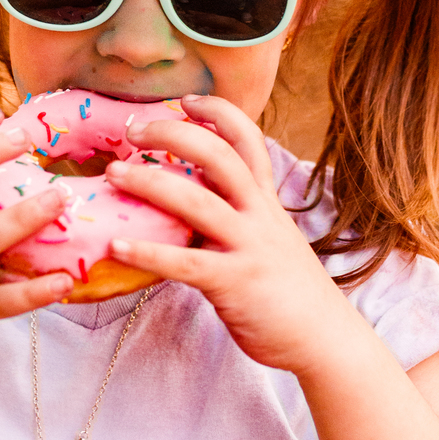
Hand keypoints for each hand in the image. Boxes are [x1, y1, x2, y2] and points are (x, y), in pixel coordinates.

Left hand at [105, 94, 355, 375]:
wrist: (325, 338)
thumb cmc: (288, 290)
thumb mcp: (270, 238)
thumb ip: (237, 214)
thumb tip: (189, 199)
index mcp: (266, 201)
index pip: (247, 140)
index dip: (218, 113)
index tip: (185, 100)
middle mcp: (260, 215)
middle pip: (218, 156)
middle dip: (174, 134)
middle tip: (133, 129)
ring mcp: (249, 247)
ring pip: (197, 202)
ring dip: (151, 183)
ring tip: (113, 173)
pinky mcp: (234, 283)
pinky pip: (185, 263)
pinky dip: (148, 252)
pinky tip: (116, 247)